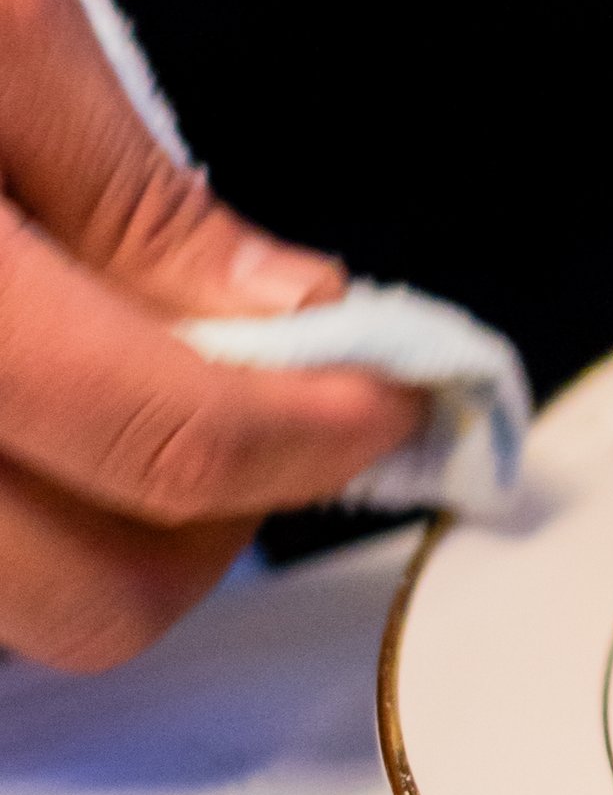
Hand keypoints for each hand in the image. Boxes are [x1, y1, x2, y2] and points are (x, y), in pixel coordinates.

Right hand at [0, 0, 422, 666]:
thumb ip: (135, 182)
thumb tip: (278, 310)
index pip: (173, 443)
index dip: (324, 429)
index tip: (392, 393)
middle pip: (95, 601)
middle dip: (218, 521)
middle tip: (269, 405)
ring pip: (12, 611)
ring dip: (103, 528)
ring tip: (122, 382)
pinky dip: (10, 517)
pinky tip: (22, 409)